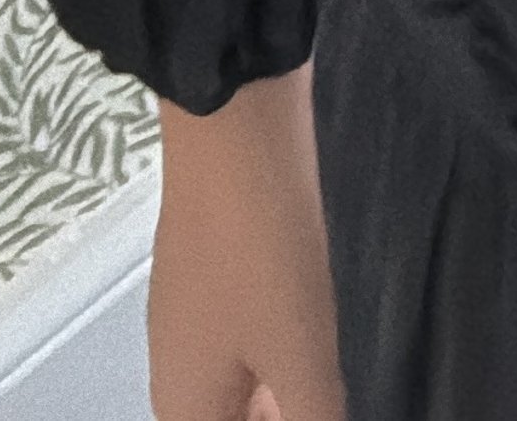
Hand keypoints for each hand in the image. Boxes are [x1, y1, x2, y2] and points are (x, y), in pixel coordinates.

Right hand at [145, 62, 347, 420]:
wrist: (234, 125)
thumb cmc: (262, 252)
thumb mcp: (300, 357)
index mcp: (184, 405)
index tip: (321, 409)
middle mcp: (177, 369)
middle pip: (231, 420)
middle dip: (284, 415)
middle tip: (336, 396)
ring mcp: (192, 315)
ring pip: (242, 385)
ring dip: (289, 393)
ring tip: (339, 378)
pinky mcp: (214, 271)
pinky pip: (246, 340)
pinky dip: (283, 352)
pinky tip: (325, 335)